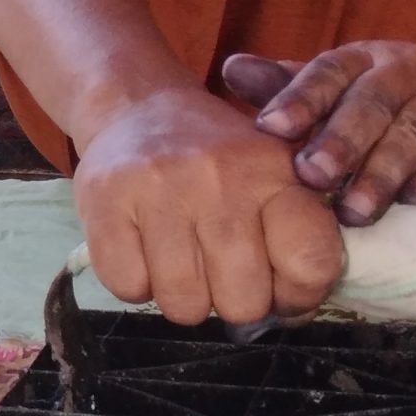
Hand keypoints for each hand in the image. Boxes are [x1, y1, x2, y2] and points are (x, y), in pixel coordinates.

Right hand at [71, 85, 343, 326]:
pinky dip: (134, 283)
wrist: (137, 105)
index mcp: (273, 173)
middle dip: (231, 301)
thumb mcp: (270, 176)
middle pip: (243, 301)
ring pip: (183, 304)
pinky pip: (129, 287)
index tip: (279, 287)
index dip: (298, 295)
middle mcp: (221, 177)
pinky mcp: (106, 200)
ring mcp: (160, 188)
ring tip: (179, 260)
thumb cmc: (214, 159)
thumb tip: (295, 310)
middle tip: (218, 272)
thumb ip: (296, 236)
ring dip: (181, 297)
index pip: (310, 261)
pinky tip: (141, 250)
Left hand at [220, 42, 415, 226]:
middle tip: (311, 176)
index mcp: (363, 57)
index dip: (298, 97)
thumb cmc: (393, 104)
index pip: (328, 71)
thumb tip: (232, 69)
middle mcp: (407, 68)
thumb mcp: (343, 89)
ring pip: (415, 131)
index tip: (267, 128)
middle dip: (341, 140)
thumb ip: (291, 85)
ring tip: (355, 210)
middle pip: (373, 101)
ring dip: (384, 171)